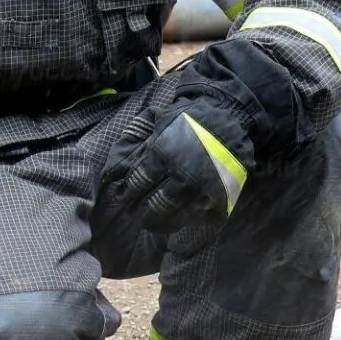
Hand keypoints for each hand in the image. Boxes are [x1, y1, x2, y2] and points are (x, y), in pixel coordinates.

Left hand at [99, 106, 249, 233]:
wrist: (231, 117)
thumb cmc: (188, 119)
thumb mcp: (156, 121)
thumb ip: (132, 145)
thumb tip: (109, 174)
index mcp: (162, 156)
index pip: (137, 184)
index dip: (128, 193)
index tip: (124, 196)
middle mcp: (182, 177)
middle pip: (154, 206)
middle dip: (141, 212)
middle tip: (136, 214)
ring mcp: (202, 191)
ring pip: (174, 218)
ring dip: (160, 222)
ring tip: (152, 223)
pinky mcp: (220, 201)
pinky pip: (197, 220)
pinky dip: (185, 221)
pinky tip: (177, 219)